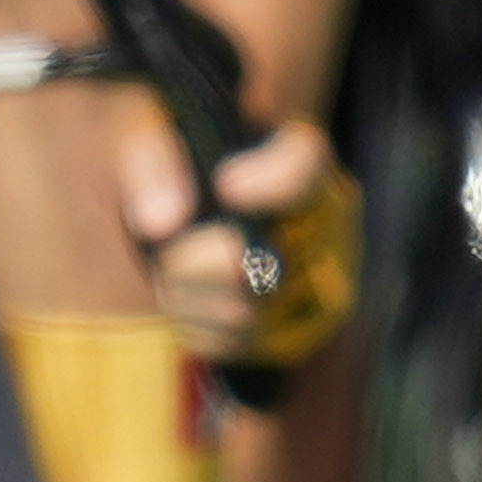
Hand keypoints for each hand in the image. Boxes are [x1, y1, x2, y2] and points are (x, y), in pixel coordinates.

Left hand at [116, 106, 345, 363]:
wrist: (195, 211)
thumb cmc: (177, 162)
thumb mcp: (152, 138)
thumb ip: (153, 163)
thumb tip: (161, 224)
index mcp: (302, 159)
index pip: (305, 170)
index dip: (273, 183)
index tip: (225, 185)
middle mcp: (329, 222)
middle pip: (261, 261)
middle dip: (190, 261)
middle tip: (162, 251)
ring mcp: (323, 283)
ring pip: (246, 312)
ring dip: (186, 296)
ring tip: (172, 270)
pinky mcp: (300, 330)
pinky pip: (237, 344)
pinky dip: (196, 325)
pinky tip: (189, 298)